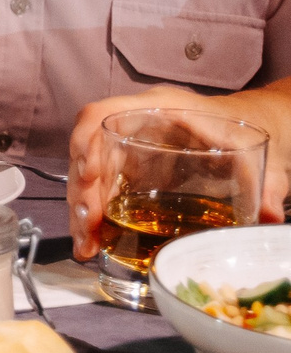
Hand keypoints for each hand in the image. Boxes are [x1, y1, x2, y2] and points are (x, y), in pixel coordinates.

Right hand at [68, 82, 290, 257]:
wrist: (253, 125)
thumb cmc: (249, 129)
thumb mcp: (259, 156)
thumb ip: (267, 186)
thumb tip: (269, 215)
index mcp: (161, 108)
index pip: (104, 113)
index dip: (88, 143)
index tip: (92, 177)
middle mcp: (136, 124)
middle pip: (88, 151)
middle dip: (83, 192)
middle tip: (88, 227)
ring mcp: (129, 146)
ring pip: (89, 173)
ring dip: (82, 209)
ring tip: (87, 245)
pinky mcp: (131, 168)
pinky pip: (101, 187)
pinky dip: (95, 214)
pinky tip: (96, 240)